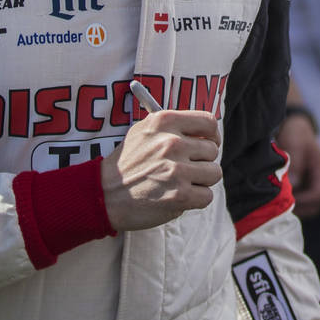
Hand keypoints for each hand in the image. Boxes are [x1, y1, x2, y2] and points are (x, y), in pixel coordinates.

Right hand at [99, 109, 221, 231]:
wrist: (105, 193)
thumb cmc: (127, 162)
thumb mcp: (143, 132)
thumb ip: (173, 128)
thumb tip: (206, 131)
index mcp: (163, 121)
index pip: (208, 121)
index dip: (212, 134)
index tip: (208, 142)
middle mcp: (171, 142)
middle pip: (212, 150)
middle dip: (202, 160)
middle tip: (185, 167)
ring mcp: (176, 169)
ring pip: (214, 173)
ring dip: (200, 180)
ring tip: (179, 181)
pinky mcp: (180, 195)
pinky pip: (207, 195)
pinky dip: (195, 199)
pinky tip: (176, 195)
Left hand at [277, 113, 319, 219]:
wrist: (293, 123)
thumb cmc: (295, 132)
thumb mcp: (295, 143)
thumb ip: (296, 164)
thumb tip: (294, 185)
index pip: (318, 194)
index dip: (303, 200)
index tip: (285, 199)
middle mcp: (319, 179)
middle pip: (315, 204)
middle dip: (299, 207)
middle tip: (279, 206)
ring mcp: (312, 181)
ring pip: (308, 204)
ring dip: (295, 205)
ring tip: (277, 203)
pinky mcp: (302, 181)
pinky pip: (300, 198)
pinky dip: (291, 200)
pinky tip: (276, 196)